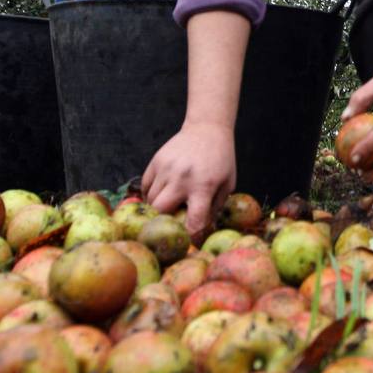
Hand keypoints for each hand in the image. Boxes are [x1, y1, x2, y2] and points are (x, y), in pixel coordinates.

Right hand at [141, 122, 235, 240]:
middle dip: (164, 222)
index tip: (190, 243)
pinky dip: (150, 195)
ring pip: (150, 200)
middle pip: (161, 211)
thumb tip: (200, 231)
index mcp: (204, 185)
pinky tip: (162, 194)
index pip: (194, 220)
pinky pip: (145, 187)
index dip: (191, 236)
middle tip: (171, 224)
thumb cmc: (221, 159)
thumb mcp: (227, 184)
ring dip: (157, 209)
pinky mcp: (155, 161)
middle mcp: (182, 178)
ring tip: (168, 207)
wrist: (207, 129)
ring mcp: (166, 168)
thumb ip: (215, 208)